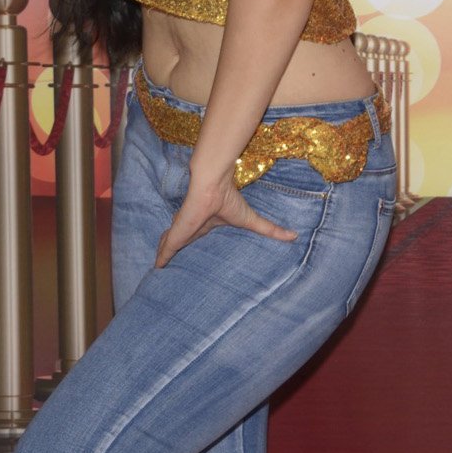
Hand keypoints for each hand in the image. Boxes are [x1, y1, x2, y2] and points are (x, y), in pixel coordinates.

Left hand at [155, 169, 297, 267]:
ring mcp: (182, 230)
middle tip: (169, 262)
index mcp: (206, 223)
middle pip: (180, 239)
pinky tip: (157, 266)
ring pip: (169, 243)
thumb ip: (271, 229)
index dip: (193, 240)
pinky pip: (165, 249)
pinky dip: (161, 257)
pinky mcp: (176, 234)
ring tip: (160, 264)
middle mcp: (191, 226)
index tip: (191, 250)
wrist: (211, 186)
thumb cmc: (229, 200)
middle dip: (173, 248)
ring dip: (164, 251)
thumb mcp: (251, 221)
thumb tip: (294, 236)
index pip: (196, 234)